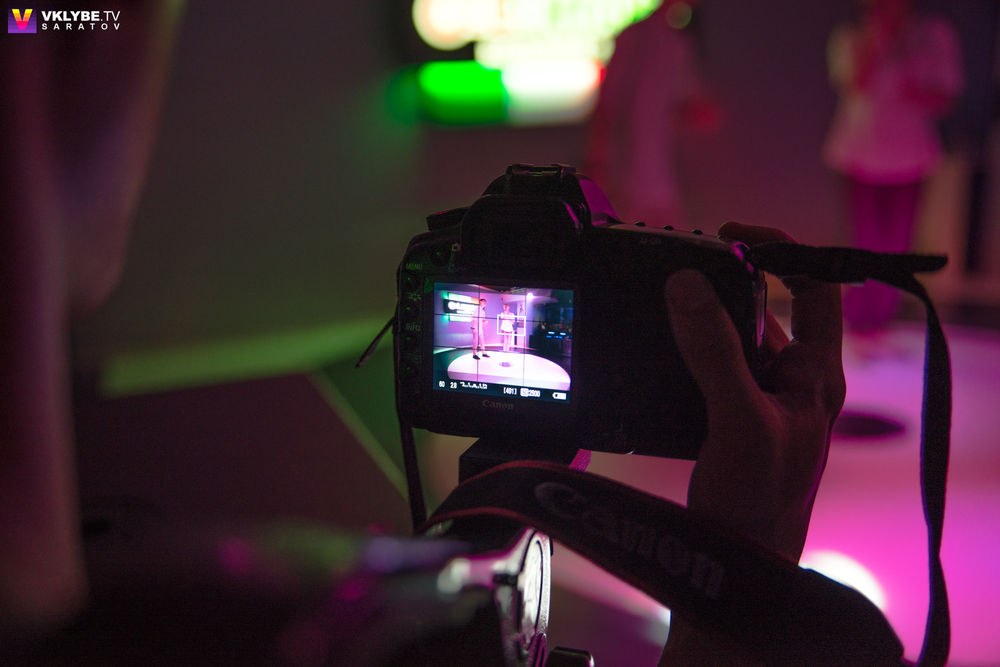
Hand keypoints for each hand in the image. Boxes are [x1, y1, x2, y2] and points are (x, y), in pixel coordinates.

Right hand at [659, 222, 844, 662]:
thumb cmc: (759, 502)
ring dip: (699, 320)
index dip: (784, 251)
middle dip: (723, 285)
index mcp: (815, 373)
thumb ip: (715, 352)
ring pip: (730, 339)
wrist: (734, 565)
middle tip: (678, 271)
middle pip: (764, 308)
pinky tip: (656, 350)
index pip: (816, 288)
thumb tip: (687, 285)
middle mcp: (791, 380)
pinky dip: (683, 352)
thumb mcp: (739, 419)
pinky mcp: (728, 418)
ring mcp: (758, 400)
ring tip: (660, 305)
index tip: (732, 236)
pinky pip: (707, 368)